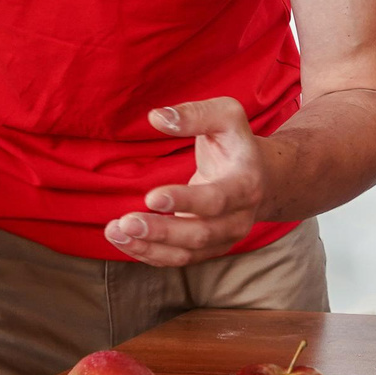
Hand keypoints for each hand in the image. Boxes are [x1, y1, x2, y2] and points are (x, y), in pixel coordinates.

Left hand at [106, 98, 270, 266]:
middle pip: (201, 234)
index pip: (217, 200)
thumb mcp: (226, 116)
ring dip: (148, 246)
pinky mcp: (207, 248)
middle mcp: (239, 218)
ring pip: (187, 254)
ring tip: (115, 231)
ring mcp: (224, 238)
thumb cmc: (235, 142)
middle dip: (161, 231)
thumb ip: (195, 115)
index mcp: (246, 185)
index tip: (151, 197)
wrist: (260, 176)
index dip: (185, 201)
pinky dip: (148, 252)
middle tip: (126, 221)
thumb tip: (156, 118)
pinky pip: (177, 259)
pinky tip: (122, 239)